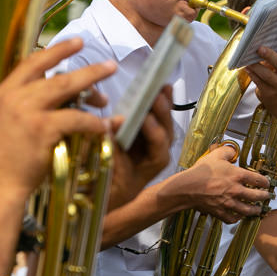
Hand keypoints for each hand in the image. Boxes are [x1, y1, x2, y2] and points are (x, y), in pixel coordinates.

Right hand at [0, 38, 116, 202]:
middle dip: (87, 69)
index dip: (56, 50)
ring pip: (68, 89)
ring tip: (110, 92)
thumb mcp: (9, 123)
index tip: (76, 42)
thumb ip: (30, 105)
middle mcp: (13, 97)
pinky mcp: (41, 128)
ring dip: (94, 87)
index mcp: (3, 93)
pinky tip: (104, 126)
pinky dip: (93, 122)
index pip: (32, 63)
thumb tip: (66, 95)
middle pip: (57, 74)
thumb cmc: (6, 160)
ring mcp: (27, 111)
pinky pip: (76, 118)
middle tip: (109, 65)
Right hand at [107, 86, 173, 209]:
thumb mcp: (110, 174)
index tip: (144, 117)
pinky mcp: (147, 132)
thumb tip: (112, 125)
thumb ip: (113, 151)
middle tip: (157, 93)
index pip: (158, 145)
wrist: (112, 192)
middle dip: (162, 111)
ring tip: (160, 83)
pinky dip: (158, 101)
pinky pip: (155, 114)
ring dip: (162, 102)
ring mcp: (155, 140)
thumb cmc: (111, 186)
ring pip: (163, 119)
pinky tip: (159, 86)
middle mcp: (159, 150)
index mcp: (154, 163)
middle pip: (165, 128)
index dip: (153, 131)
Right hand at [184, 144, 270, 223]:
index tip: (267, 183)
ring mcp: (229, 203)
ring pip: (247, 210)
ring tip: (258, 210)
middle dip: (264, 196)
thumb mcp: (215, 155)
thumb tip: (233, 151)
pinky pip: (232, 219)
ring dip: (255, 210)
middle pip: (256, 196)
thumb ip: (227, 151)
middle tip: (267, 196)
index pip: (257, 179)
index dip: (265, 181)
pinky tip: (239, 216)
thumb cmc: (201, 171)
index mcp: (237, 176)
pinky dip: (237, 219)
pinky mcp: (220, 212)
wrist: (188, 187)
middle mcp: (236, 191)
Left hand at [245, 21, 276, 107]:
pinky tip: (245, 68)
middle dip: (269, 55)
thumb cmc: (276, 71)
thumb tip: (252, 19)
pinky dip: (252, 74)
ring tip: (246, 60)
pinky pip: (259, 83)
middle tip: (259, 48)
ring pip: (267, 75)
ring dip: (256, 66)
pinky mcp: (270, 93)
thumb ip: (271, 44)